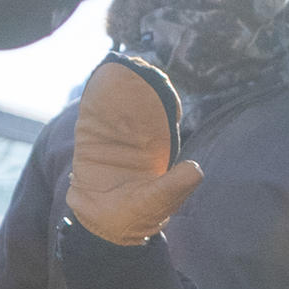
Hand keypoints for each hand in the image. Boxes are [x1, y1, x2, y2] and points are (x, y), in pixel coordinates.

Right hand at [64, 53, 198, 244]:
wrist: (103, 226)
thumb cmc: (136, 217)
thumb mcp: (158, 202)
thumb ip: (175, 186)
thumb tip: (197, 170)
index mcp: (157, 151)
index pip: (162, 119)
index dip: (162, 100)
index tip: (161, 80)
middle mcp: (137, 141)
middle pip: (138, 107)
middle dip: (139, 85)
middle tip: (140, 62)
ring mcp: (112, 140)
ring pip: (114, 108)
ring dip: (115, 86)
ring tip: (117, 63)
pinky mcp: (91, 143)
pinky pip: (92, 118)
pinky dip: (94, 100)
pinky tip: (96, 81)